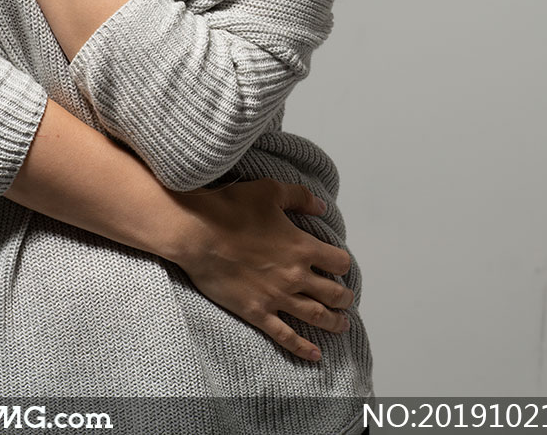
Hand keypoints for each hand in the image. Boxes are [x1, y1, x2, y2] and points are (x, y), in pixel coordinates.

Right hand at [171, 178, 355, 362]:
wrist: (198, 233)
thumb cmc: (233, 208)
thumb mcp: (271, 191)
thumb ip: (301, 198)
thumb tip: (322, 207)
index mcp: (302, 246)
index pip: (339, 262)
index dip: (342, 264)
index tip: (339, 266)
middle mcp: (295, 275)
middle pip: (333, 293)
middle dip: (345, 298)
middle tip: (347, 300)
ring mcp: (277, 297)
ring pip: (316, 316)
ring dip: (334, 323)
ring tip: (342, 325)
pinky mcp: (257, 312)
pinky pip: (286, 335)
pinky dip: (303, 347)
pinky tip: (315, 354)